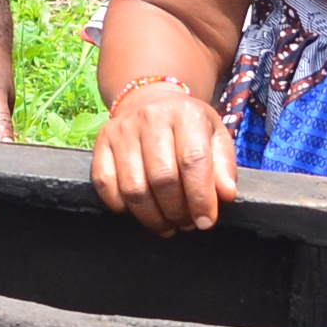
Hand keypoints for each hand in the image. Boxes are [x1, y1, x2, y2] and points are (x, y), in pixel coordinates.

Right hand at [89, 77, 239, 235]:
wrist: (151, 102)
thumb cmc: (189, 127)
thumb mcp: (215, 137)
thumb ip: (224, 166)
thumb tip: (226, 195)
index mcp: (185, 113)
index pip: (193, 160)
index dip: (200, 197)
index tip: (206, 222)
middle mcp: (150, 117)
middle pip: (162, 178)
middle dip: (177, 211)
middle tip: (187, 224)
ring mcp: (121, 130)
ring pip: (133, 188)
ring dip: (152, 216)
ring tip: (167, 224)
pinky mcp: (101, 143)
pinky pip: (105, 184)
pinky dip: (122, 207)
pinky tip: (140, 211)